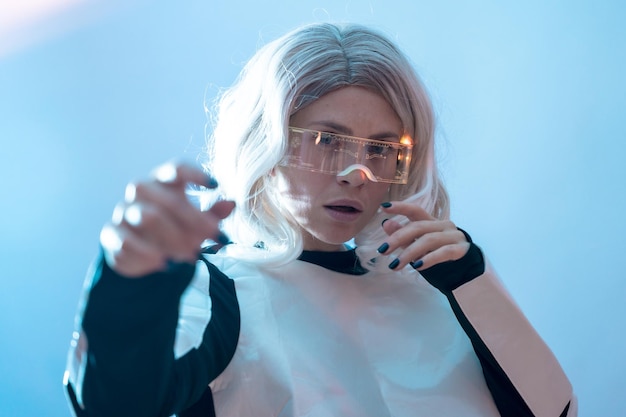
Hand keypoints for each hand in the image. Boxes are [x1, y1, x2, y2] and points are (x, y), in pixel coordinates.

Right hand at [99, 162, 234, 276]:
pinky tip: (165, 265)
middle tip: (213, 236)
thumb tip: (231, 204)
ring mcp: (124, 211)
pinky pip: (127, 242)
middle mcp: (141, 190)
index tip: (215, 185)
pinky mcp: (111, 234)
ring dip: (174, 238)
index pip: (176, 169)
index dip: (195, 174)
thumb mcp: (197, 220)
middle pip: (167, 198)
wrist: (141, 250)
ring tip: (193, 256)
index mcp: (163, 180)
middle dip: (194, 219)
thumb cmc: (175, 226)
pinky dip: (147, 255)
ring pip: (147, 218)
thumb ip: (213, 213)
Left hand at [377, 201, 468, 270]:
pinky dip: (429, 258)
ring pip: (428, 240)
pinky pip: (443, 252)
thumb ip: (404, 236)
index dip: (400, 207)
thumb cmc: (438, 257)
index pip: (415, 210)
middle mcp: (443, 225)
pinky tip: (417, 266)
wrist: (465, 273)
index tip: (383, 206)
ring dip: (409, 253)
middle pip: (418, 227)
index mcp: (432, 222)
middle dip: (397, 238)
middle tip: (382, 250)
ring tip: (395, 265)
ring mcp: (454, 237)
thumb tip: (385, 223)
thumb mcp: (418, 246)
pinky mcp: (461, 250)